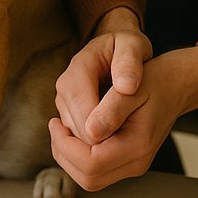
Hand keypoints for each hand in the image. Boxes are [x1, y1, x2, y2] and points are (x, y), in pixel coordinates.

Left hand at [50, 45, 197, 190]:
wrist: (175, 86)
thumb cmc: (154, 81)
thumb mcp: (132, 87)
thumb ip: (111, 109)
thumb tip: (90, 132)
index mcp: (138, 145)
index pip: (91, 163)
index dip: (67, 145)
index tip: (55, 121)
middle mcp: (136, 162)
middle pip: (88, 178)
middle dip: (65, 153)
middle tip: (55, 125)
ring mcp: (132, 164)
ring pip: (89, 178)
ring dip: (69, 155)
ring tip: (61, 128)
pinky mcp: (126, 161)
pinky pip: (96, 170)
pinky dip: (78, 154)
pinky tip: (74, 131)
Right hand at [54, 7, 151, 146]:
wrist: (117, 47)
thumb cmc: (127, 46)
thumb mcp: (133, 46)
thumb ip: (128, 65)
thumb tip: (126, 87)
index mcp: (78, 70)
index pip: (84, 114)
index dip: (106, 135)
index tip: (129, 136)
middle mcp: (64, 88)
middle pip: (76, 133)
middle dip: (101, 147)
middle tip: (129, 144)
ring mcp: (63, 103)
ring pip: (73, 141)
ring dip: (98, 151)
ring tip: (125, 140)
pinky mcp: (67, 115)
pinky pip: (74, 143)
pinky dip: (94, 151)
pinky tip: (116, 142)